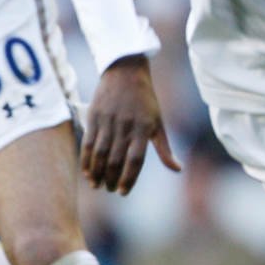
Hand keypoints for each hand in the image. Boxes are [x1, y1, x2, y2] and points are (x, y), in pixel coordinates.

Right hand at [81, 55, 181, 193]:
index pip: (135, 160)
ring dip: (97, 172)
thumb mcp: (159, 123)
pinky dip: (86, 159)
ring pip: (100, 153)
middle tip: (110, 190)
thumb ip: (165, 149)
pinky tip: (87, 172)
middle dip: (112, 178)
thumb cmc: (146, 101)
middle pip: (116, 159)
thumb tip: (178, 169)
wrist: (125, 73)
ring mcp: (108, 121)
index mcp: (144, 128)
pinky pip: (88, 143)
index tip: (124, 192)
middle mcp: (125, 126)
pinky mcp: (94, 117)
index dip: (129, 178)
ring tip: (97, 185)